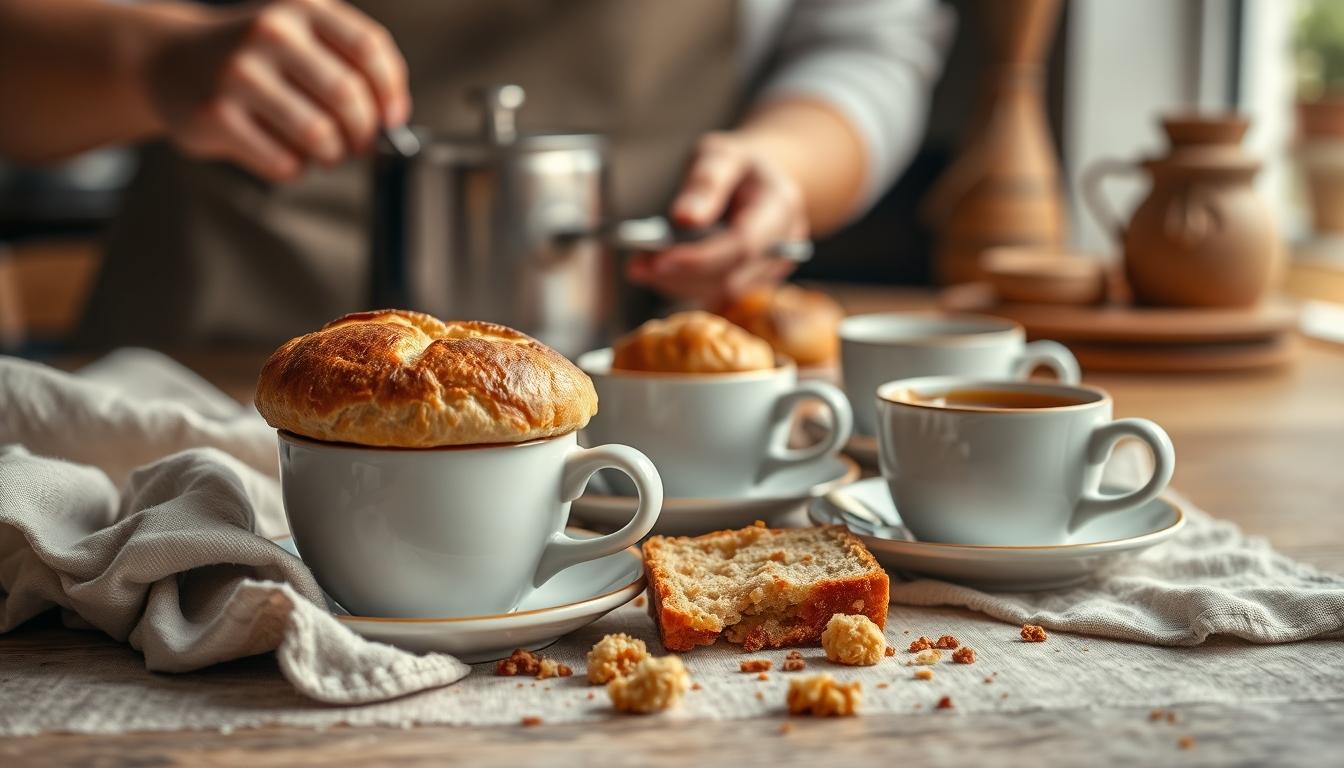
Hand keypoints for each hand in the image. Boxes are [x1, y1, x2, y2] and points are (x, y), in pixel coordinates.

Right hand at [145, 0, 408, 180]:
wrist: (169, 60)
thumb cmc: (255, 57)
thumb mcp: (302, 35)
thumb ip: (352, 63)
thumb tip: (394, 117)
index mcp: (302, 8)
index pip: (370, 48)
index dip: (391, 92)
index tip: (392, 119)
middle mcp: (271, 33)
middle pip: (348, 96)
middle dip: (363, 133)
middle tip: (358, 144)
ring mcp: (239, 74)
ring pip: (319, 134)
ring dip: (332, 155)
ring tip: (324, 151)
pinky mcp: (216, 116)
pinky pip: (283, 162)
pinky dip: (296, 169)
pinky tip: (284, 154)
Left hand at [626, 132, 806, 306]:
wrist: (763, 181)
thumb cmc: (739, 165)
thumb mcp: (720, 155)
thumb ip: (705, 182)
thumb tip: (684, 218)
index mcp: (779, 206)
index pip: (744, 244)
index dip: (700, 258)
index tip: (657, 260)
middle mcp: (783, 245)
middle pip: (731, 277)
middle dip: (681, 275)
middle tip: (636, 266)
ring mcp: (771, 269)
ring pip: (721, 293)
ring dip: (678, 284)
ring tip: (641, 267)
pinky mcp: (754, 283)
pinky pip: (717, 294)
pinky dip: (685, 286)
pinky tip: (659, 272)